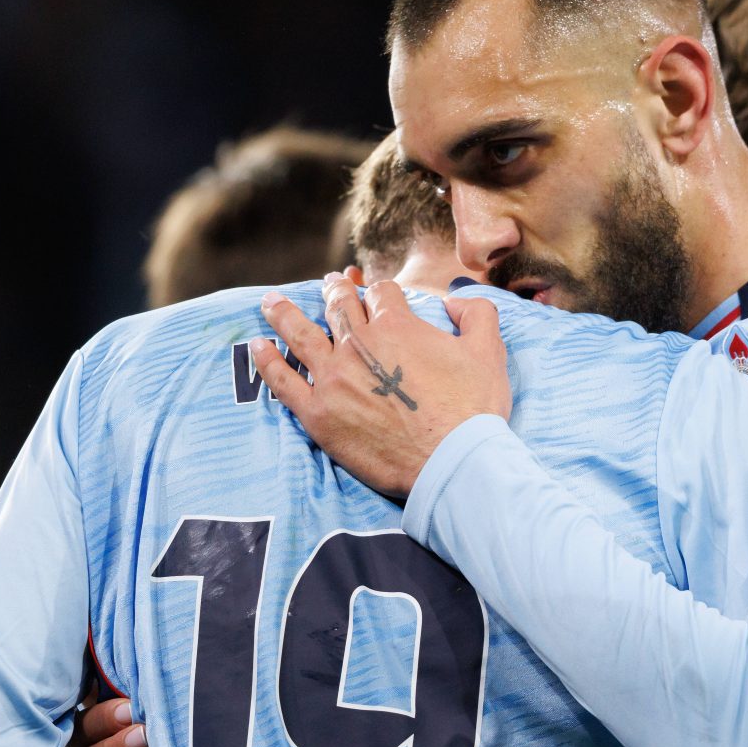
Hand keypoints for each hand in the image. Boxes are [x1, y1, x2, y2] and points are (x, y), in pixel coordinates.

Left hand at [255, 276, 511, 498]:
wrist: (452, 462)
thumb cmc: (474, 410)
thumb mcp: (490, 352)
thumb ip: (477, 313)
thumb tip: (453, 298)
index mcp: (398, 326)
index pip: (381, 293)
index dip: (377, 289)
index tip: (372, 290)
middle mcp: (360, 345)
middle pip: (338, 307)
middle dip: (333, 291)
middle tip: (327, 284)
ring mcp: (334, 378)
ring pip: (301, 334)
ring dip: (284, 313)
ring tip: (270, 301)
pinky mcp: (317, 413)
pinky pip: (282, 380)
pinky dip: (268, 360)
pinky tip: (258, 346)